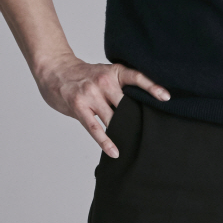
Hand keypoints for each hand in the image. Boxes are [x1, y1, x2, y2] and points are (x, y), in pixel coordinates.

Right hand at [34, 55, 169, 157]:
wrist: (55, 70)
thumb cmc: (83, 76)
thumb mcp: (104, 73)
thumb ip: (118, 87)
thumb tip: (136, 107)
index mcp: (114, 72)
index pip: (137, 78)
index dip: (152, 87)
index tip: (166, 98)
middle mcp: (104, 82)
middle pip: (127, 104)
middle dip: (136, 117)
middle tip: (150, 131)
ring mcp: (91, 94)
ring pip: (113, 118)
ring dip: (123, 131)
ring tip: (135, 144)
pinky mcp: (79, 107)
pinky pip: (95, 128)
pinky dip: (106, 141)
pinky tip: (114, 152)